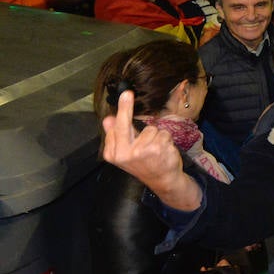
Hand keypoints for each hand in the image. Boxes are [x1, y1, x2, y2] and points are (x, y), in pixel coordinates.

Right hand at [101, 89, 196, 205]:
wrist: (163, 180)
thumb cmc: (144, 164)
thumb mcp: (126, 153)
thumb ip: (117, 136)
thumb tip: (107, 119)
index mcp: (113, 154)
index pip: (115, 128)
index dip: (121, 111)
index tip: (124, 94)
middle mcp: (124, 153)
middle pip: (124, 124)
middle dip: (125, 107)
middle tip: (127, 93)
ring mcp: (140, 151)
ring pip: (151, 129)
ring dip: (156, 136)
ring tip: (156, 149)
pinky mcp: (157, 148)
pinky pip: (163, 132)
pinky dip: (166, 139)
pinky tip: (164, 150)